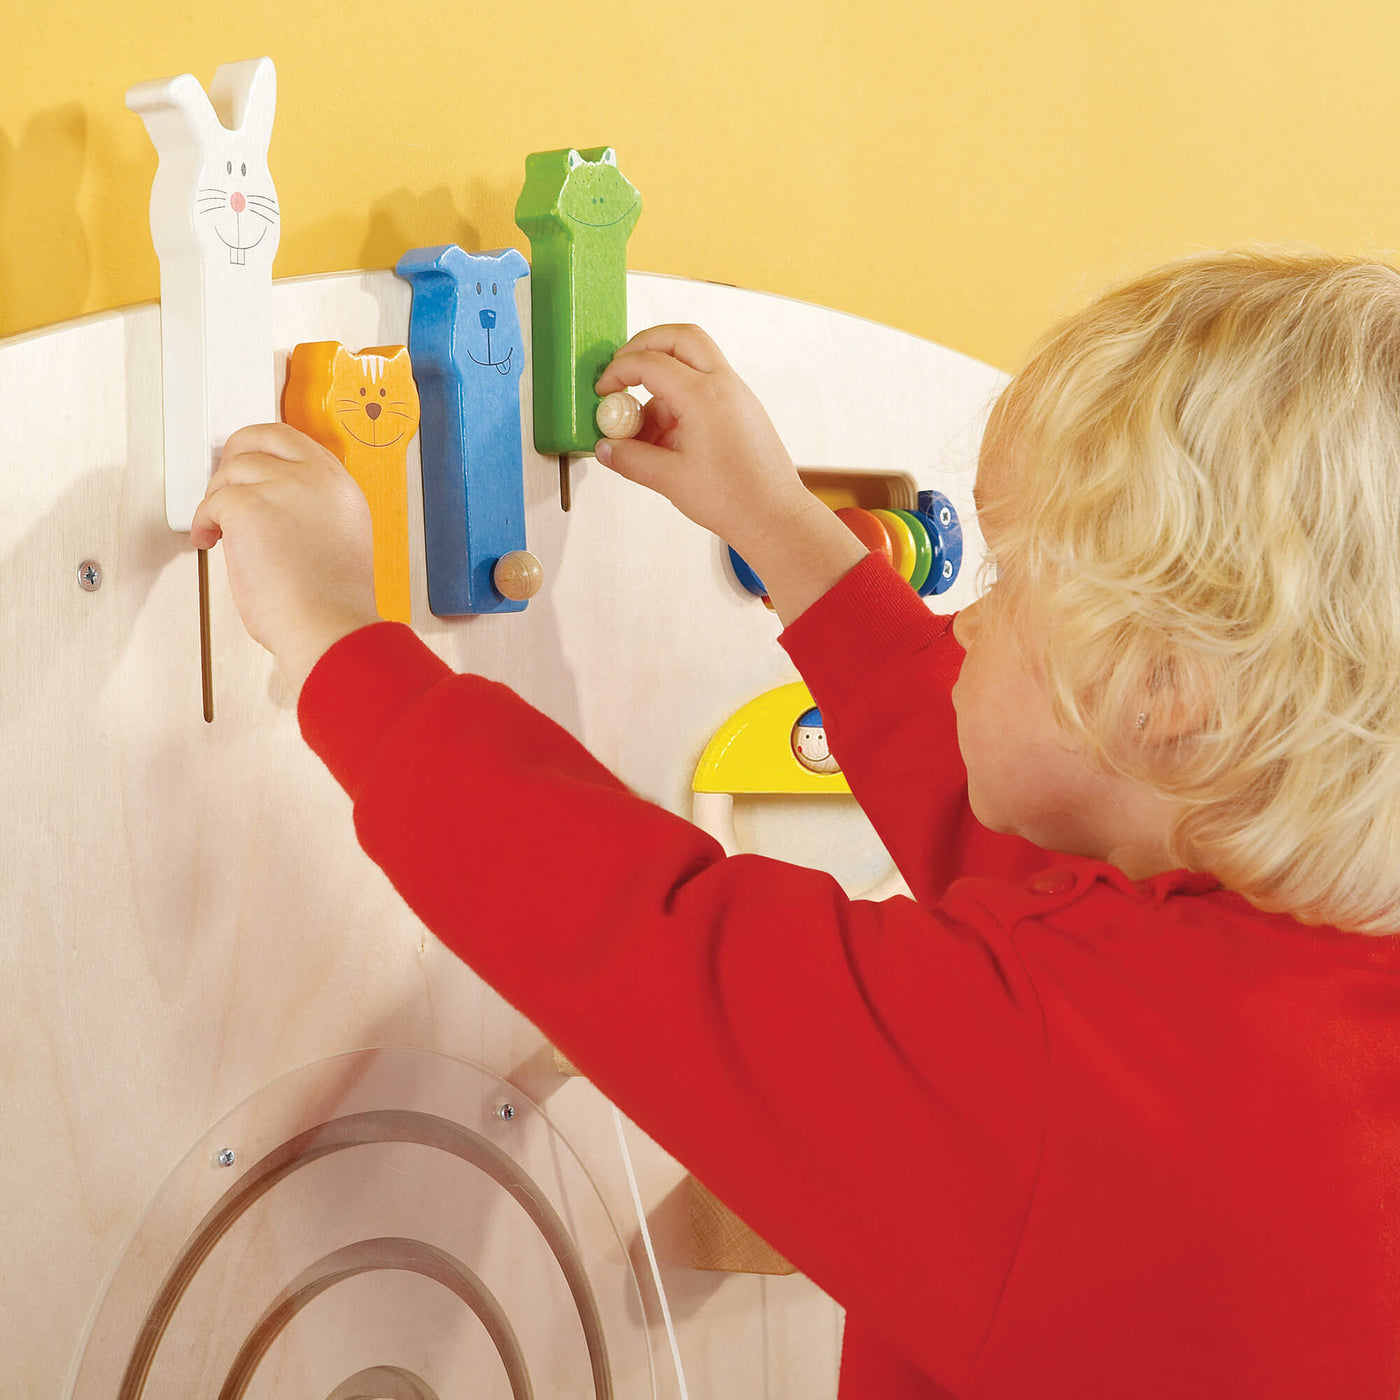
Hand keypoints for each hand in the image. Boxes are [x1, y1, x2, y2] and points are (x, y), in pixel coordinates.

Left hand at [190, 423, 380, 693]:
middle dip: (234, 457)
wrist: (330, 626)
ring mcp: (283, 486)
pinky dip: (204, 522)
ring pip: (231, 471)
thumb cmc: (333, 605)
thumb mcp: (341, 540)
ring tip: (220, 530)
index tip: (252, 468)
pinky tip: (211, 542)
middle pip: (261, 437)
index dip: (267, 452)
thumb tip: (274, 510)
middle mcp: (316, 478)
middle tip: (223, 485)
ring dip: (218, 499)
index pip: (297, 443)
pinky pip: (211, 501)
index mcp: (341, 487)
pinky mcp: (248, 504)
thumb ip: (313, 512)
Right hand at [593, 324, 813, 558]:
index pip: (650, 363)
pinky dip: (679, 401)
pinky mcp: (742, 410)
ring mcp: (737, 395)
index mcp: (704, 396)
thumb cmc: (735, 500)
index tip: (603, 391)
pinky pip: (705, 389)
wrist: (775, 518)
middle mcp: (724, 385)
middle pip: (679, 337)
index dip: (618, 371)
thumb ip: (630, 459)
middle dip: (645, 346)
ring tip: (643, 432)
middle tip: (622, 369)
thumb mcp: (669, 479)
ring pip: (692, 364)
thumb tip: (607, 449)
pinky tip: (665, 440)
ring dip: (661, 384)